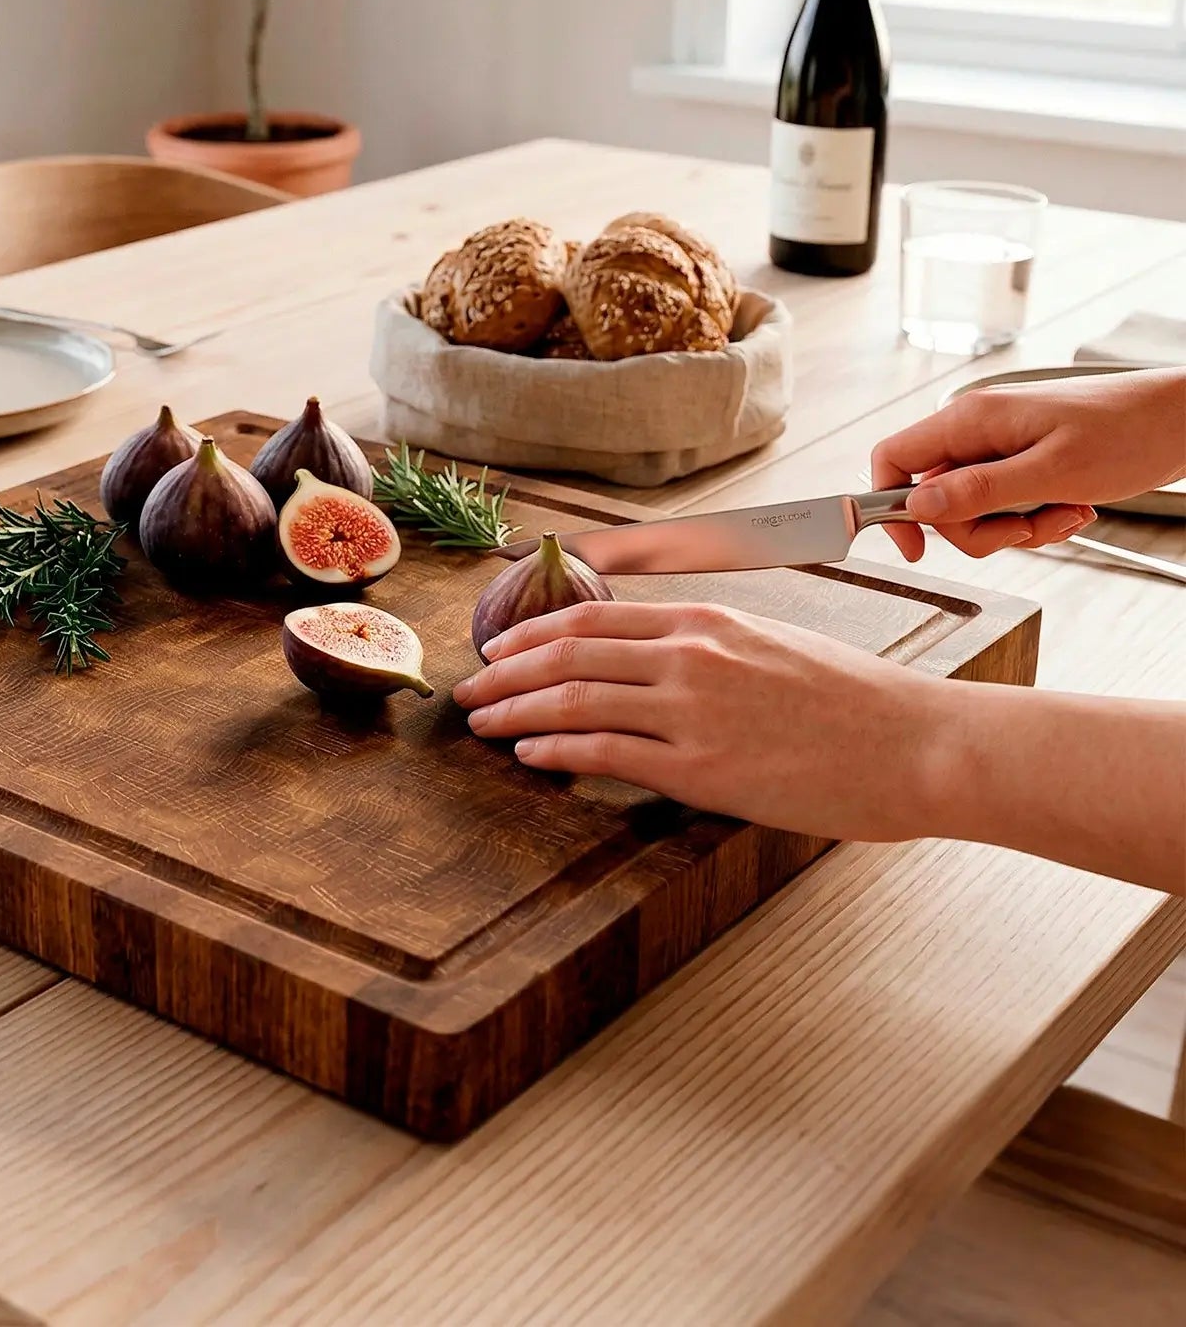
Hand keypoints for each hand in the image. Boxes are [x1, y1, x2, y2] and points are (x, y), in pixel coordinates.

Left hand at [450, 600, 951, 844]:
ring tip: (483, 727)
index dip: (531, 635)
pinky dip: (557, 753)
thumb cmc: (856, 701)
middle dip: (505, 677)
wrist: (920, 743)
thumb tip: (652, 656)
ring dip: (516, 714)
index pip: (591, 618)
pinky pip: (607, 755)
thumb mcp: (771, 644)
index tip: (497, 653)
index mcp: (705, 621)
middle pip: (567, 657)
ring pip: (574, 703)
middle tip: (468, 695)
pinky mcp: (704, 769)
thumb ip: (707, 646)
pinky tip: (531, 758)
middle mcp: (689, 656)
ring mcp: (693, 712)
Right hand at [870, 368, 1185, 559]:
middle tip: (1027, 530)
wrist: (1182, 420)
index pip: (893, 460)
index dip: (890, 507)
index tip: (916, 548)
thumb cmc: (1128, 432)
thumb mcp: (1051, 472)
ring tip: (1064, 513)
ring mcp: (999, 446)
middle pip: (937, 498)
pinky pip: (1005, 505)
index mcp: (969, 420)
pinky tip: (1072, 507)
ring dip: (1017, 527)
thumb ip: (979, 491)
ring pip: (974, 509)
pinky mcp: (1023, 460)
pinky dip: (1035, 518)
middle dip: (980, 528)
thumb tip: (918, 507)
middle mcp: (976, 430)